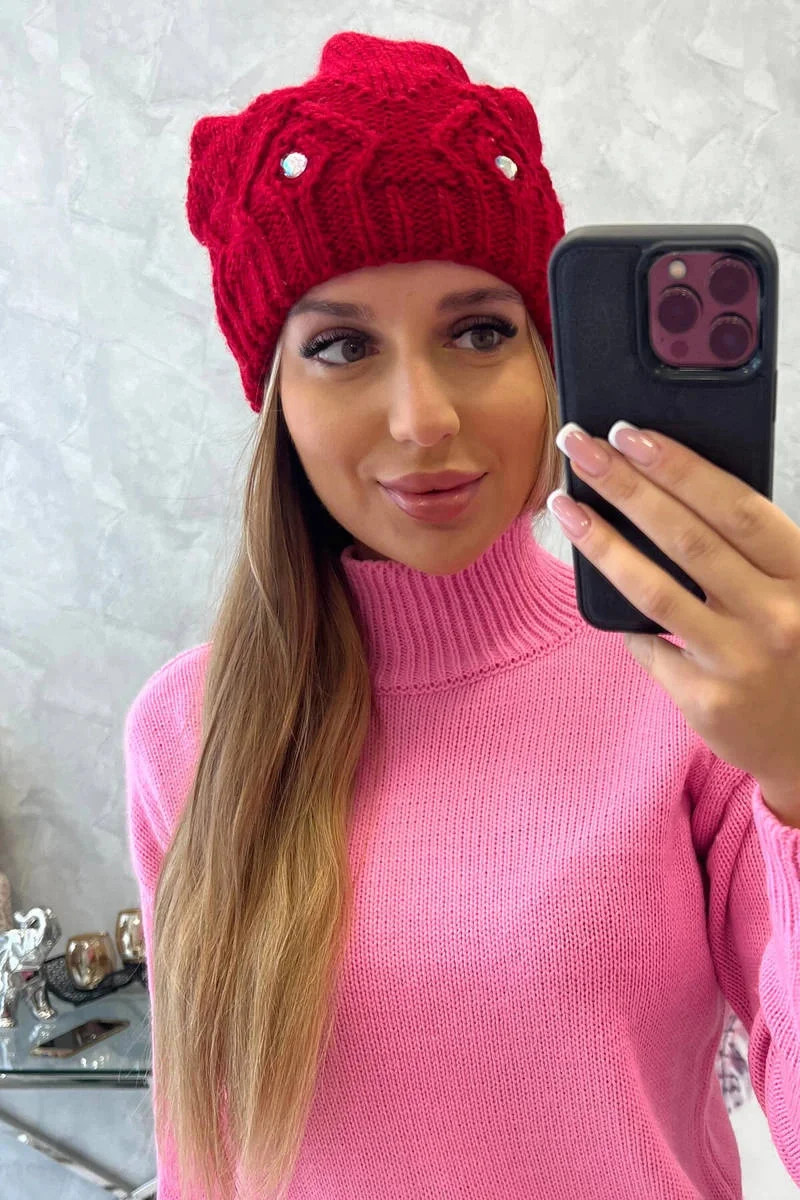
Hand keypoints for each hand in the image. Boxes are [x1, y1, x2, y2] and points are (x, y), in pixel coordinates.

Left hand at [549, 421, 799, 805]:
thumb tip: (671, 486)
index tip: (630, 433)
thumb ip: (757, 549)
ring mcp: (741, 661)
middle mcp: (778, 615)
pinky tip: (600, 591)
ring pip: (654, 589)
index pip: (735, 507)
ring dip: (601, 541)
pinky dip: (625, 619)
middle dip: (625, 485)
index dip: (680, 467)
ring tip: (564, 505)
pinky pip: (649, 646)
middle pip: (686, 538)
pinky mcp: (708, 700)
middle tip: (579, 446)